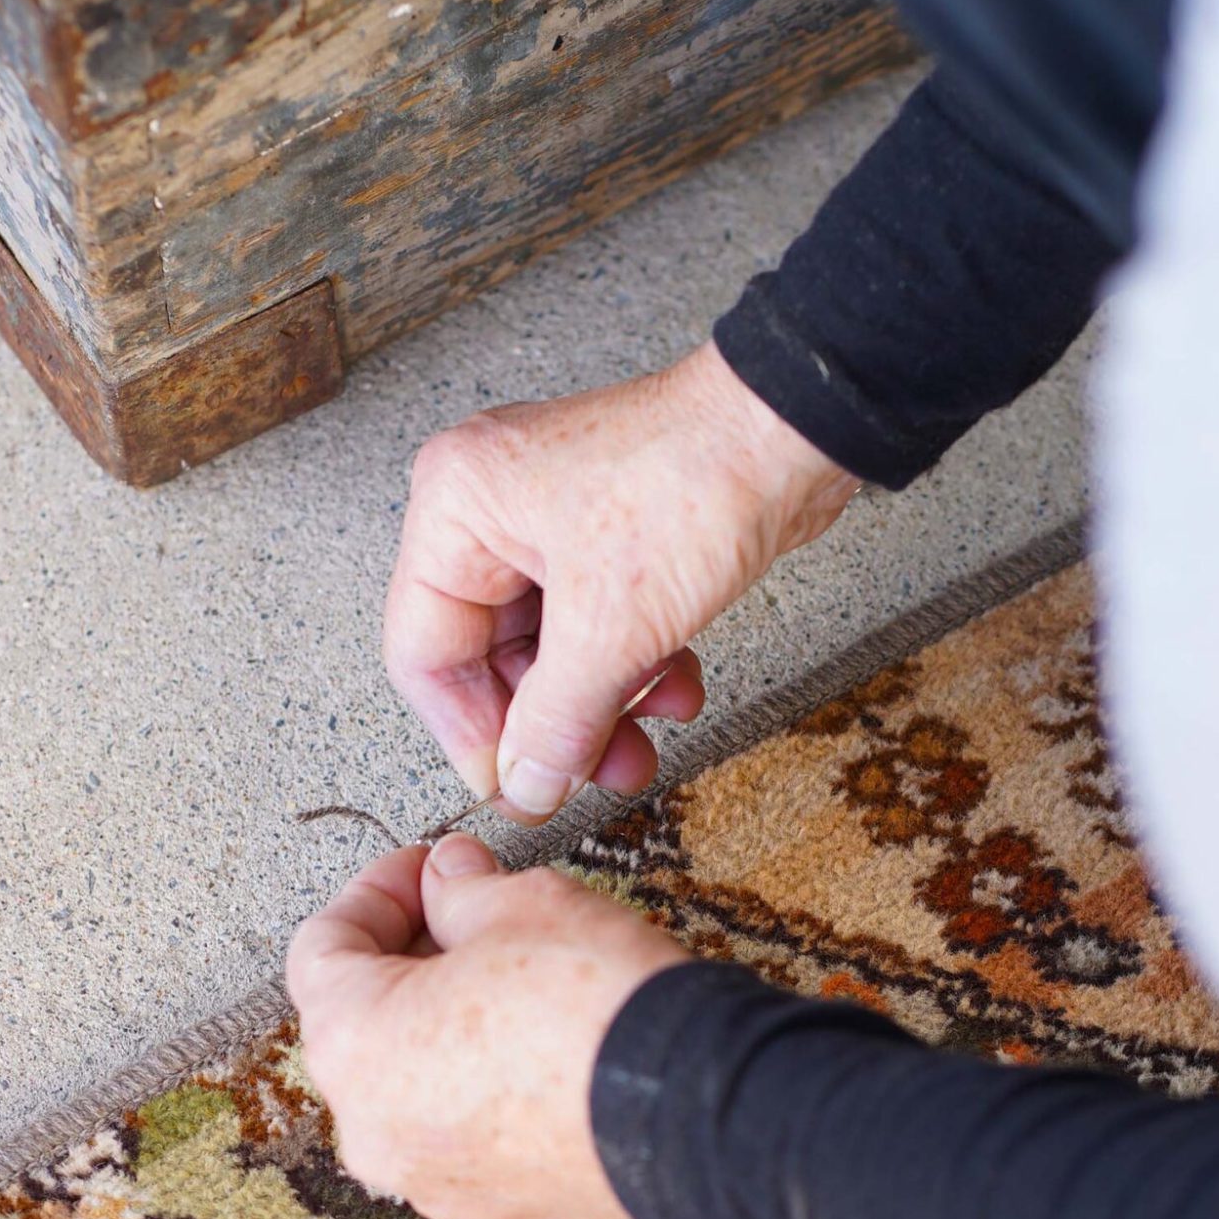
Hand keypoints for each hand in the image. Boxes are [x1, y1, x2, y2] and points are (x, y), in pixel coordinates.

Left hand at [285, 834, 687, 1218]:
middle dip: (409, 956)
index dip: (374, 890)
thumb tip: (448, 876)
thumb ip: (462, 888)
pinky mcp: (493, 1205)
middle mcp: (373, 1129)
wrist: (695, 1108)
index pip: (320, 948)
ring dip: (443, 1023)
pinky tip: (538, 1044)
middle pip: (360, 1021)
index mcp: (354, 1045)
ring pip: (410, 1083)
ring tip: (512, 974)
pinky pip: (461, 1132)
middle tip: (469, 910)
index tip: (424, 867)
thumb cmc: (597, 1005)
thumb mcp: (523, 905)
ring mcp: (431, 1178)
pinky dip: (480, 1085)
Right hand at [385, 341, 856, 821]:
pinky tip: (676, 691)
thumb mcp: (610, 629)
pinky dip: (632, 667)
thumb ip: (556, 722)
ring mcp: (551, 518)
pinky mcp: (609, 534)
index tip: (514, 788)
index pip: (425, 652)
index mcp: (456, 509)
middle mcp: (490, 508)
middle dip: (550, 724)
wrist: (792, 430)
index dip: (469, 734)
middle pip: (491, 656)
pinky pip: (598, 625)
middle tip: (590, 777)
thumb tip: (525, 785)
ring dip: (600, 705)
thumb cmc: (693, 480)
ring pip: (552, 648)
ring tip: (642, 747)